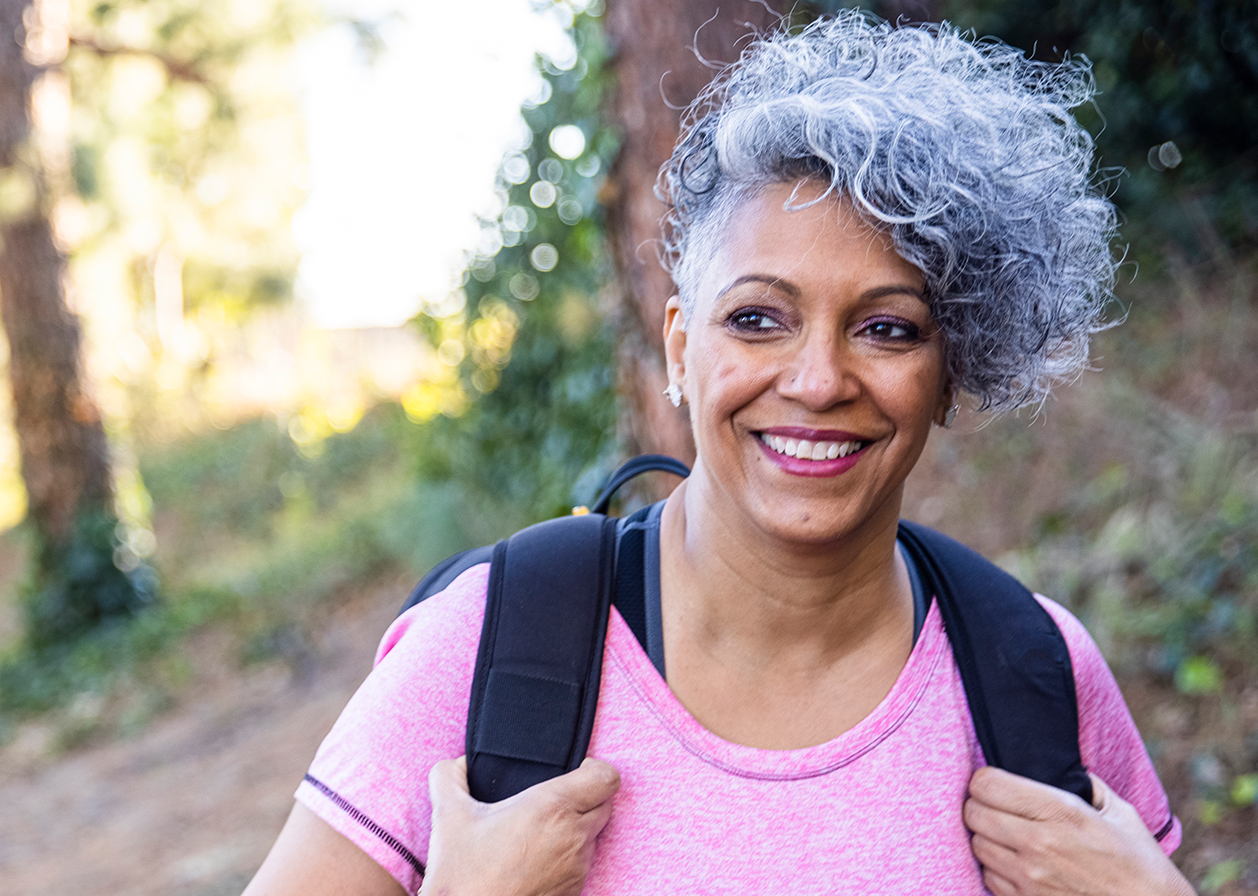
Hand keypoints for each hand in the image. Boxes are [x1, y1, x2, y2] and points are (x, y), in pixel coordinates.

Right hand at [419, 756, 620, 895]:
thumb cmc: (464, 876)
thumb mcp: (448, 816)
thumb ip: (450, 776)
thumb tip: (459, 763)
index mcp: (553, 808)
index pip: (605, 778)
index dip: (595, 768)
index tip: (577, 769)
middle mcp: (574, 837)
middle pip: (605, 804)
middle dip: (587, 796)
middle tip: (555, 799)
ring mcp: (577, 868)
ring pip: (595, 834)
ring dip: (578, 827)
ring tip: (542, 829)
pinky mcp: (575, 892)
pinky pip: (584, 862)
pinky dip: (570, 855)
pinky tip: (540, 855)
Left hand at [964, 767, 1194, 895]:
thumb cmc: (1140, 863)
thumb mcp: (1118, 811)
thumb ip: (1084, 784)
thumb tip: (1062, 769)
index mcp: (1059, 812)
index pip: (987, 784)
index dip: (986, 779)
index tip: (997, 782)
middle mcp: (1038, 844)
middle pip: (973, 813)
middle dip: (980, 805)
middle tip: (997, 806)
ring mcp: (1030, 877)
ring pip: (976, 845)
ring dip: (986, 836)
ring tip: (1006, 834)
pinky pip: (988, 877)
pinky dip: (995, 867)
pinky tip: (1015, 862)